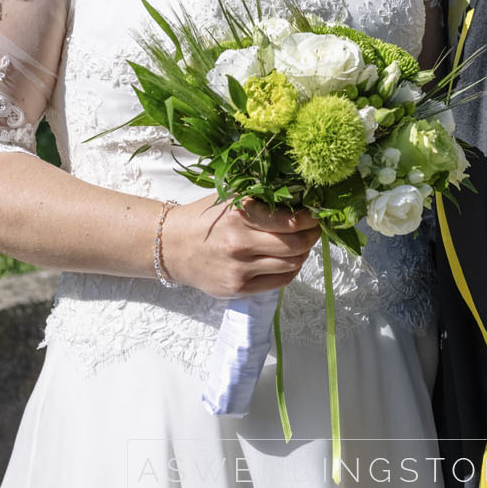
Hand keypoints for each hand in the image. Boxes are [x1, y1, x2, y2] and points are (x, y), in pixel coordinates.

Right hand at [165, 195, 320, 299]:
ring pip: (290, 265)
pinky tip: (287, 261)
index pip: (290, 221)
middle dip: (311, 237)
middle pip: (295, 245)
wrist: (171, 246)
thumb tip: (301, 201)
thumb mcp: (230, 199)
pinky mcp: (237, 288)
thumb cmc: (204, 219)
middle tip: (314, 231)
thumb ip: (262, 200)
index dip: (310, 219)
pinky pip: (278, 282)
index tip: (315, 215)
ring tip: (301, 246)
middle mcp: (240, 243)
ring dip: (302, 255)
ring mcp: (239, 269)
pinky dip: (290, 271)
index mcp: (240, 215)